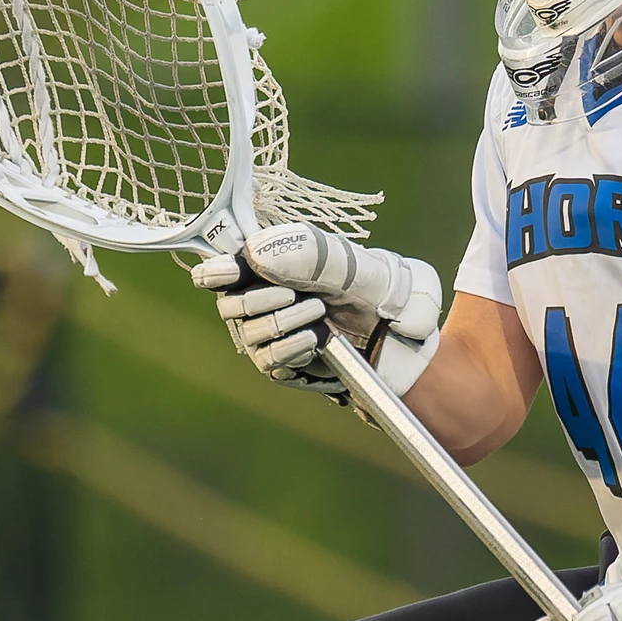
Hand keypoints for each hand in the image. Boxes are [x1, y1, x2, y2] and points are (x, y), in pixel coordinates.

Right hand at [191, 222, 442, 396]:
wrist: (405, 333)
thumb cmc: (376, 289)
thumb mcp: (346, 262)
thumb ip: (303, 254)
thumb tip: (254, 254)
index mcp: (271, 268)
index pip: (221, 269)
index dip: (216, 270)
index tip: (226, 272)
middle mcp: (264, 301)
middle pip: (229, 305)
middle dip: (259, 299)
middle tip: (294, 294)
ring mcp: (273, 336)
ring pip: (249, 334)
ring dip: (284, 323)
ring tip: (319, 314)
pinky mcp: (285, 366)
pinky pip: (270, 361)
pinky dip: (293, 347)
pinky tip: (318, 340)